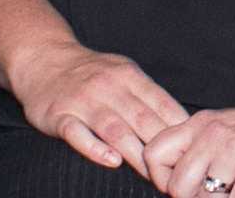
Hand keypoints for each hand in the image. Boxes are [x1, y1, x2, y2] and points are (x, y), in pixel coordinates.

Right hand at [13, 46, 189, 169]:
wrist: (42, 58)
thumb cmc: (90, 73)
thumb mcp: (123, 73)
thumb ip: (148, 96)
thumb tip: (182, 125)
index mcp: (129, 76)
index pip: (161, 105)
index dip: (180, 131)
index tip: (192, 153)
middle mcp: (107, 86)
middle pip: (142, 120)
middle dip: (161, 149)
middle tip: (175, 173)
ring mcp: (82, 100)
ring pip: (114, 129)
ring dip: (135, 154)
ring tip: (151, 175)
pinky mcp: (58, 115)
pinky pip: (78, 133)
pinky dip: (95, 148)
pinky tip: (111, 160)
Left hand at [136, 96, 234, 197]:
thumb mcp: (221, 127)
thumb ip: (193, 146)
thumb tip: (168, 179)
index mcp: (199, 123)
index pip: (154, 154)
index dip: (160, 178)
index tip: (180, 186)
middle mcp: (213, 133)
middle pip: (176, 185)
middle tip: (213, 194)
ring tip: (234, 191)